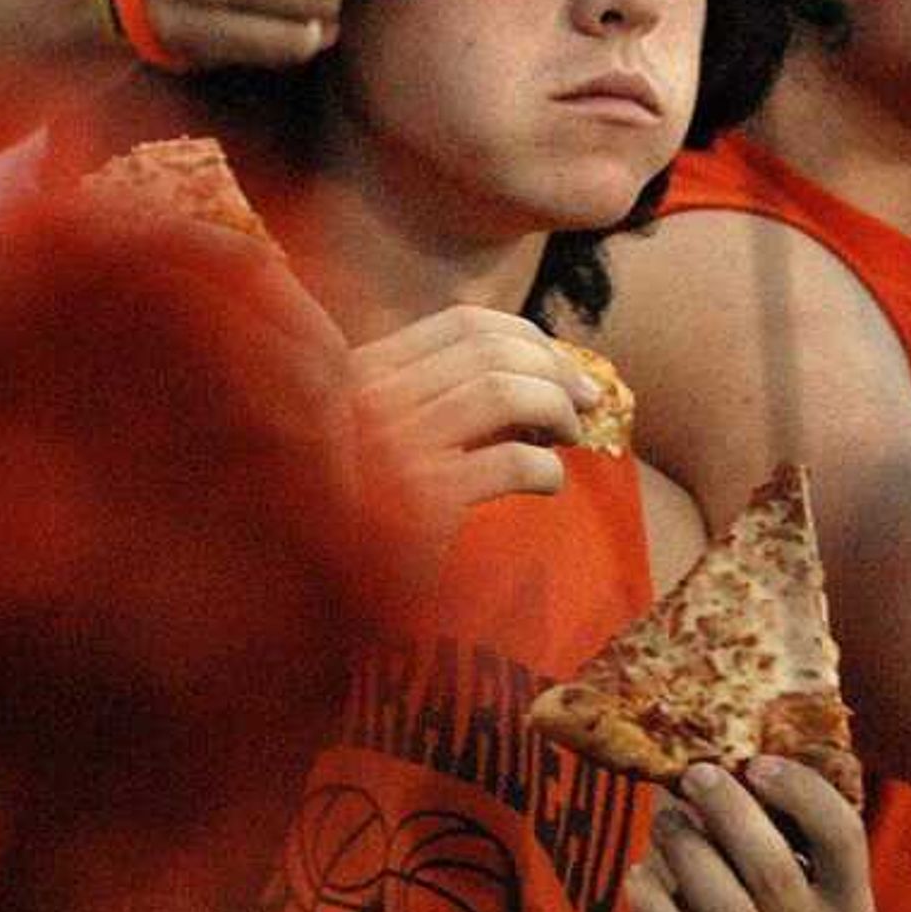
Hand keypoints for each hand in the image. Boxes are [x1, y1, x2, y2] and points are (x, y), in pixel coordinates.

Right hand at [351, 304, 613, 520]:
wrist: (324, 588)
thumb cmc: (364, 512)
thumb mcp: (383, 433)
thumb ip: (437, 393)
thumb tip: (541, 366)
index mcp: (363, 371)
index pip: (463, 323)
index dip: (528, 338)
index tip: (562, 367)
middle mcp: (371, 398)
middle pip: (491, 352)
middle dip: (556, 371)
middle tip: (586, 402)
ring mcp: (394, 446)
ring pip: (506, 393)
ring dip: (556, 410)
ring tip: (569, 438)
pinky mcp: (424, 500)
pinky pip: (515, 461)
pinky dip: (548, 469)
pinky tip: (548, 485)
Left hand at [622, 758, 873, 911]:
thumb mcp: (774, 871)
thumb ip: (764, 817)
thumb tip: (715, 739)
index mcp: (850, 906)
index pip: (844, 836)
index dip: (802, 792)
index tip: (757, 761)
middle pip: (773, 868)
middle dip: (729, 811)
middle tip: (695, 774)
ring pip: (725, 906)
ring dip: (687, 851)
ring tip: (662, 820)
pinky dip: (654, 906)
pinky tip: (637, 876)